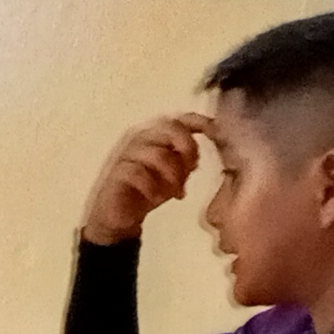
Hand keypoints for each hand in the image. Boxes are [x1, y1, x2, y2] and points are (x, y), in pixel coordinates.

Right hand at [78, 113, 209, 246]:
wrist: (118, 214)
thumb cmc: (146, 190)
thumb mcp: (173, 174)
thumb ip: (186, 161)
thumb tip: (197, 157)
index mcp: (155, 134)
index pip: (180, 119)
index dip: (200, 122)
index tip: (215, 132)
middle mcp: (140, 137)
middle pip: (171, 128)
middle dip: (188, 148)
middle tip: (191, 170)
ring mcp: (126, 153)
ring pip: (158, 153)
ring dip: (172, 175)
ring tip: (176, 192)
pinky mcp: (117, 172)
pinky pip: (140, 174)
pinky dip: (153, 188)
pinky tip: (156, 198)